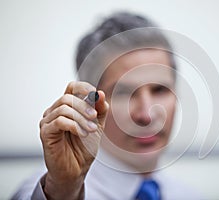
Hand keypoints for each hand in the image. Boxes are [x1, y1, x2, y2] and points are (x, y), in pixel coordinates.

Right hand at [39, 81, 108, 198]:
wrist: (77, 170)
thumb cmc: (84, 147)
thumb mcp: (97, 125)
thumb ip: (100, 110)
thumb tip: (100, 94)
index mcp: (68, 107)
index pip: (72, 87)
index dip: (84, 88)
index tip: (95, 95)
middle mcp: (55, 111)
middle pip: (68, 97)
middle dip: (84, 106)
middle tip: (95, 118)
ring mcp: (48, 121)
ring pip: (64, 109)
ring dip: (81, 118)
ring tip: (91, 130)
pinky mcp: (45, 133)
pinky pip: (59, 121)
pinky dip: (74, 125)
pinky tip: (82, 133)